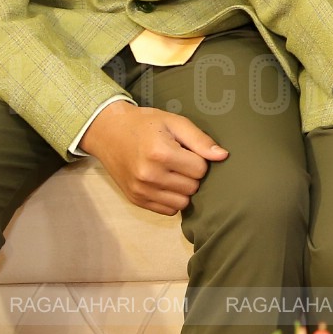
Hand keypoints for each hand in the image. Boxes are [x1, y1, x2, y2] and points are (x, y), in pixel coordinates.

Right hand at [81, 101, 226, 214]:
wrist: (109, 132)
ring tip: (173, 172)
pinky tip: (164, 182)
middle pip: (193, 187)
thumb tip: (223, 156)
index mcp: (160, 153)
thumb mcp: (174, 122)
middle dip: (191, 174)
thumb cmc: (145, 124)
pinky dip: (171, 199)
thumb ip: (200, 140)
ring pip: (182, 203)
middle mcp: (149, 175)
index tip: (187, 150)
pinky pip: (168, 211)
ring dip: (183, 189)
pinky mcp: (136, 200)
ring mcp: (141, 191)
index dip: (198, 159)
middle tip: (179, 160)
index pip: (200, 169)